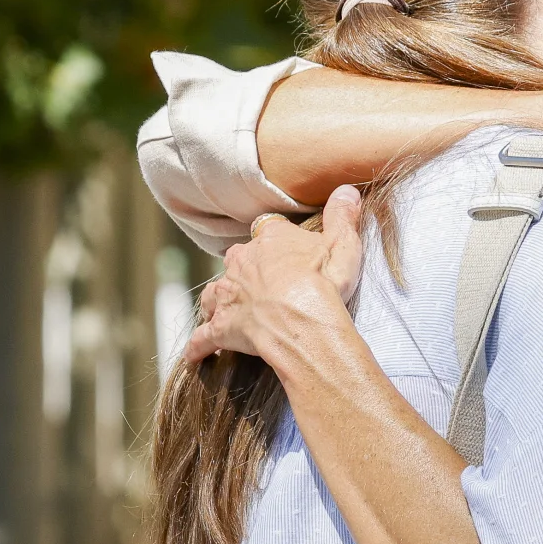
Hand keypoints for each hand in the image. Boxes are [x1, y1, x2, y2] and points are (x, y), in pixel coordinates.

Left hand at [184, 186, 365, 369]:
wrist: (302, 320)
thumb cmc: (324, 282)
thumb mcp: (343, 243)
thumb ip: (342, 216)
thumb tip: (346, 188)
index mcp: (271, 240)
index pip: (267, 230)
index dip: (275, 240)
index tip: (284, 250)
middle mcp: (242, 262)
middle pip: (237, 260)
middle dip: (244, 270)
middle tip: (259, 284)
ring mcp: (228, 295)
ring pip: (214, 293)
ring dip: (218, 301)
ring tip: (223, 311)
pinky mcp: (222, 327)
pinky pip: (203, 337)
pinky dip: (199, 346)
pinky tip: (195, 355)